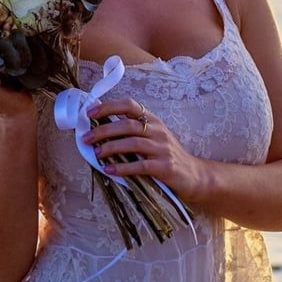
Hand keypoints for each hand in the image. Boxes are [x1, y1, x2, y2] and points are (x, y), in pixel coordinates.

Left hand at [81, 96, 203, 202]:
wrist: (195, 176)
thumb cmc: (167, 157)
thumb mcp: (153, 139)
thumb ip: (132, 133)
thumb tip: (100, 131)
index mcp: (153, 121)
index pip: (129, 105)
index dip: (108, 106)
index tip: (89, 113)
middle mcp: (158, 131)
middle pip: (127, 124)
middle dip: (103, 130)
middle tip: (86, 138)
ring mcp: (163, 148)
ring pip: (132, 143)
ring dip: (110, 147)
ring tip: (95, 153)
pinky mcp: (165, 167)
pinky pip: (140, 165)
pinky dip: (122, 167)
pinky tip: (109, 170)